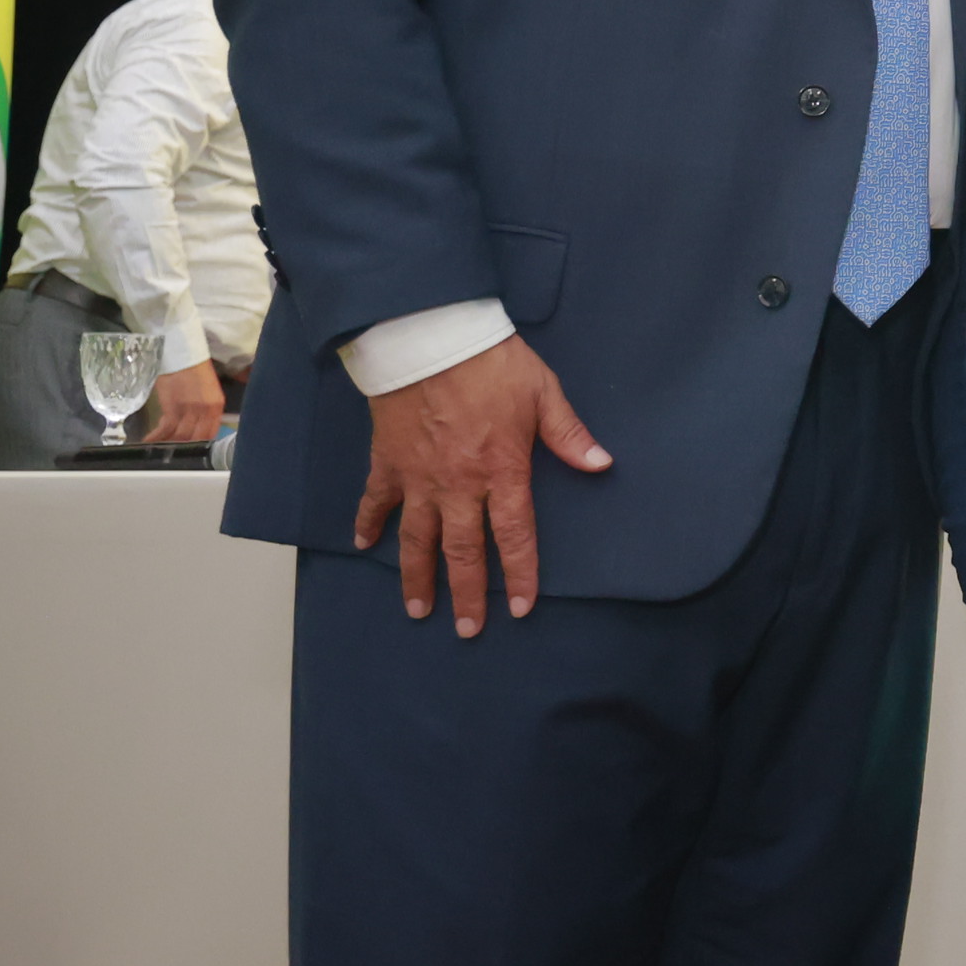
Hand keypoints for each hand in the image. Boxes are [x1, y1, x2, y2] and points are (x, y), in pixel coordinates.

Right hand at [140, 362, 225, 445]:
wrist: (182, 354)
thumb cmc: (194, 369)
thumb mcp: (207, 390)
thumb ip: (205, 408)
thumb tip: (194, 424)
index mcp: (217, 406)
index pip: (211, 433)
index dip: (200, 444)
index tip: (190, 450)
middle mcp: (206, 411)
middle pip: (195, 439)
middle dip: (183, 448)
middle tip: (171, 452)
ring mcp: (189, 411)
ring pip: (180, 437)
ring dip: (168, 444)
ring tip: (158, 449)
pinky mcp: (173, 408)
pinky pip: (165, 430)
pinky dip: (155, 438)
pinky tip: (148, 442)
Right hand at [355, 336, 612, 635]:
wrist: (430, 337)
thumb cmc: (492, 362)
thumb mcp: (543, 393)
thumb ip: (569, 435)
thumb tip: (602, 464)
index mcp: (501, 470)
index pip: (515, 535)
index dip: (520, 574)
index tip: (520, 607)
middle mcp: (458, 485)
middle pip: (463, 551)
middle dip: (467, 594)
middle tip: (467, 629)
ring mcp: (418, 477)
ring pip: (417, 539)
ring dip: (417, 576)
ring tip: (419, 609)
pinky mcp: (388, 462)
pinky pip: (375, 501)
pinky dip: (368, 523)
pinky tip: (363, 544)